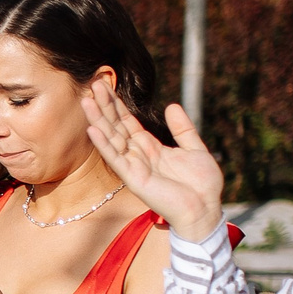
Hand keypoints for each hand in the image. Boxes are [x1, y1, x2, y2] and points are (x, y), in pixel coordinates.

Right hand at [82, 76, 225, 243]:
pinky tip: (92, 129)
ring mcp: (134, 167)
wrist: (205, 209)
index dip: (117, 104)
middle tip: (93, 84)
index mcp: (151, 148)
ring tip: (86, 101)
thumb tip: (172, 105)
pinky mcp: (134, 179)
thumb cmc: (202, 185)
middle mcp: (138, 156)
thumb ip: (182, 128)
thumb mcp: (194, 148)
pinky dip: (104, 144)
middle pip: (116, 127)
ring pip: (112, 139)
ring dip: (98, 120)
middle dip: (105, 106)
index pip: (128, 123)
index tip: (106, 86)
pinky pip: (115, 159)